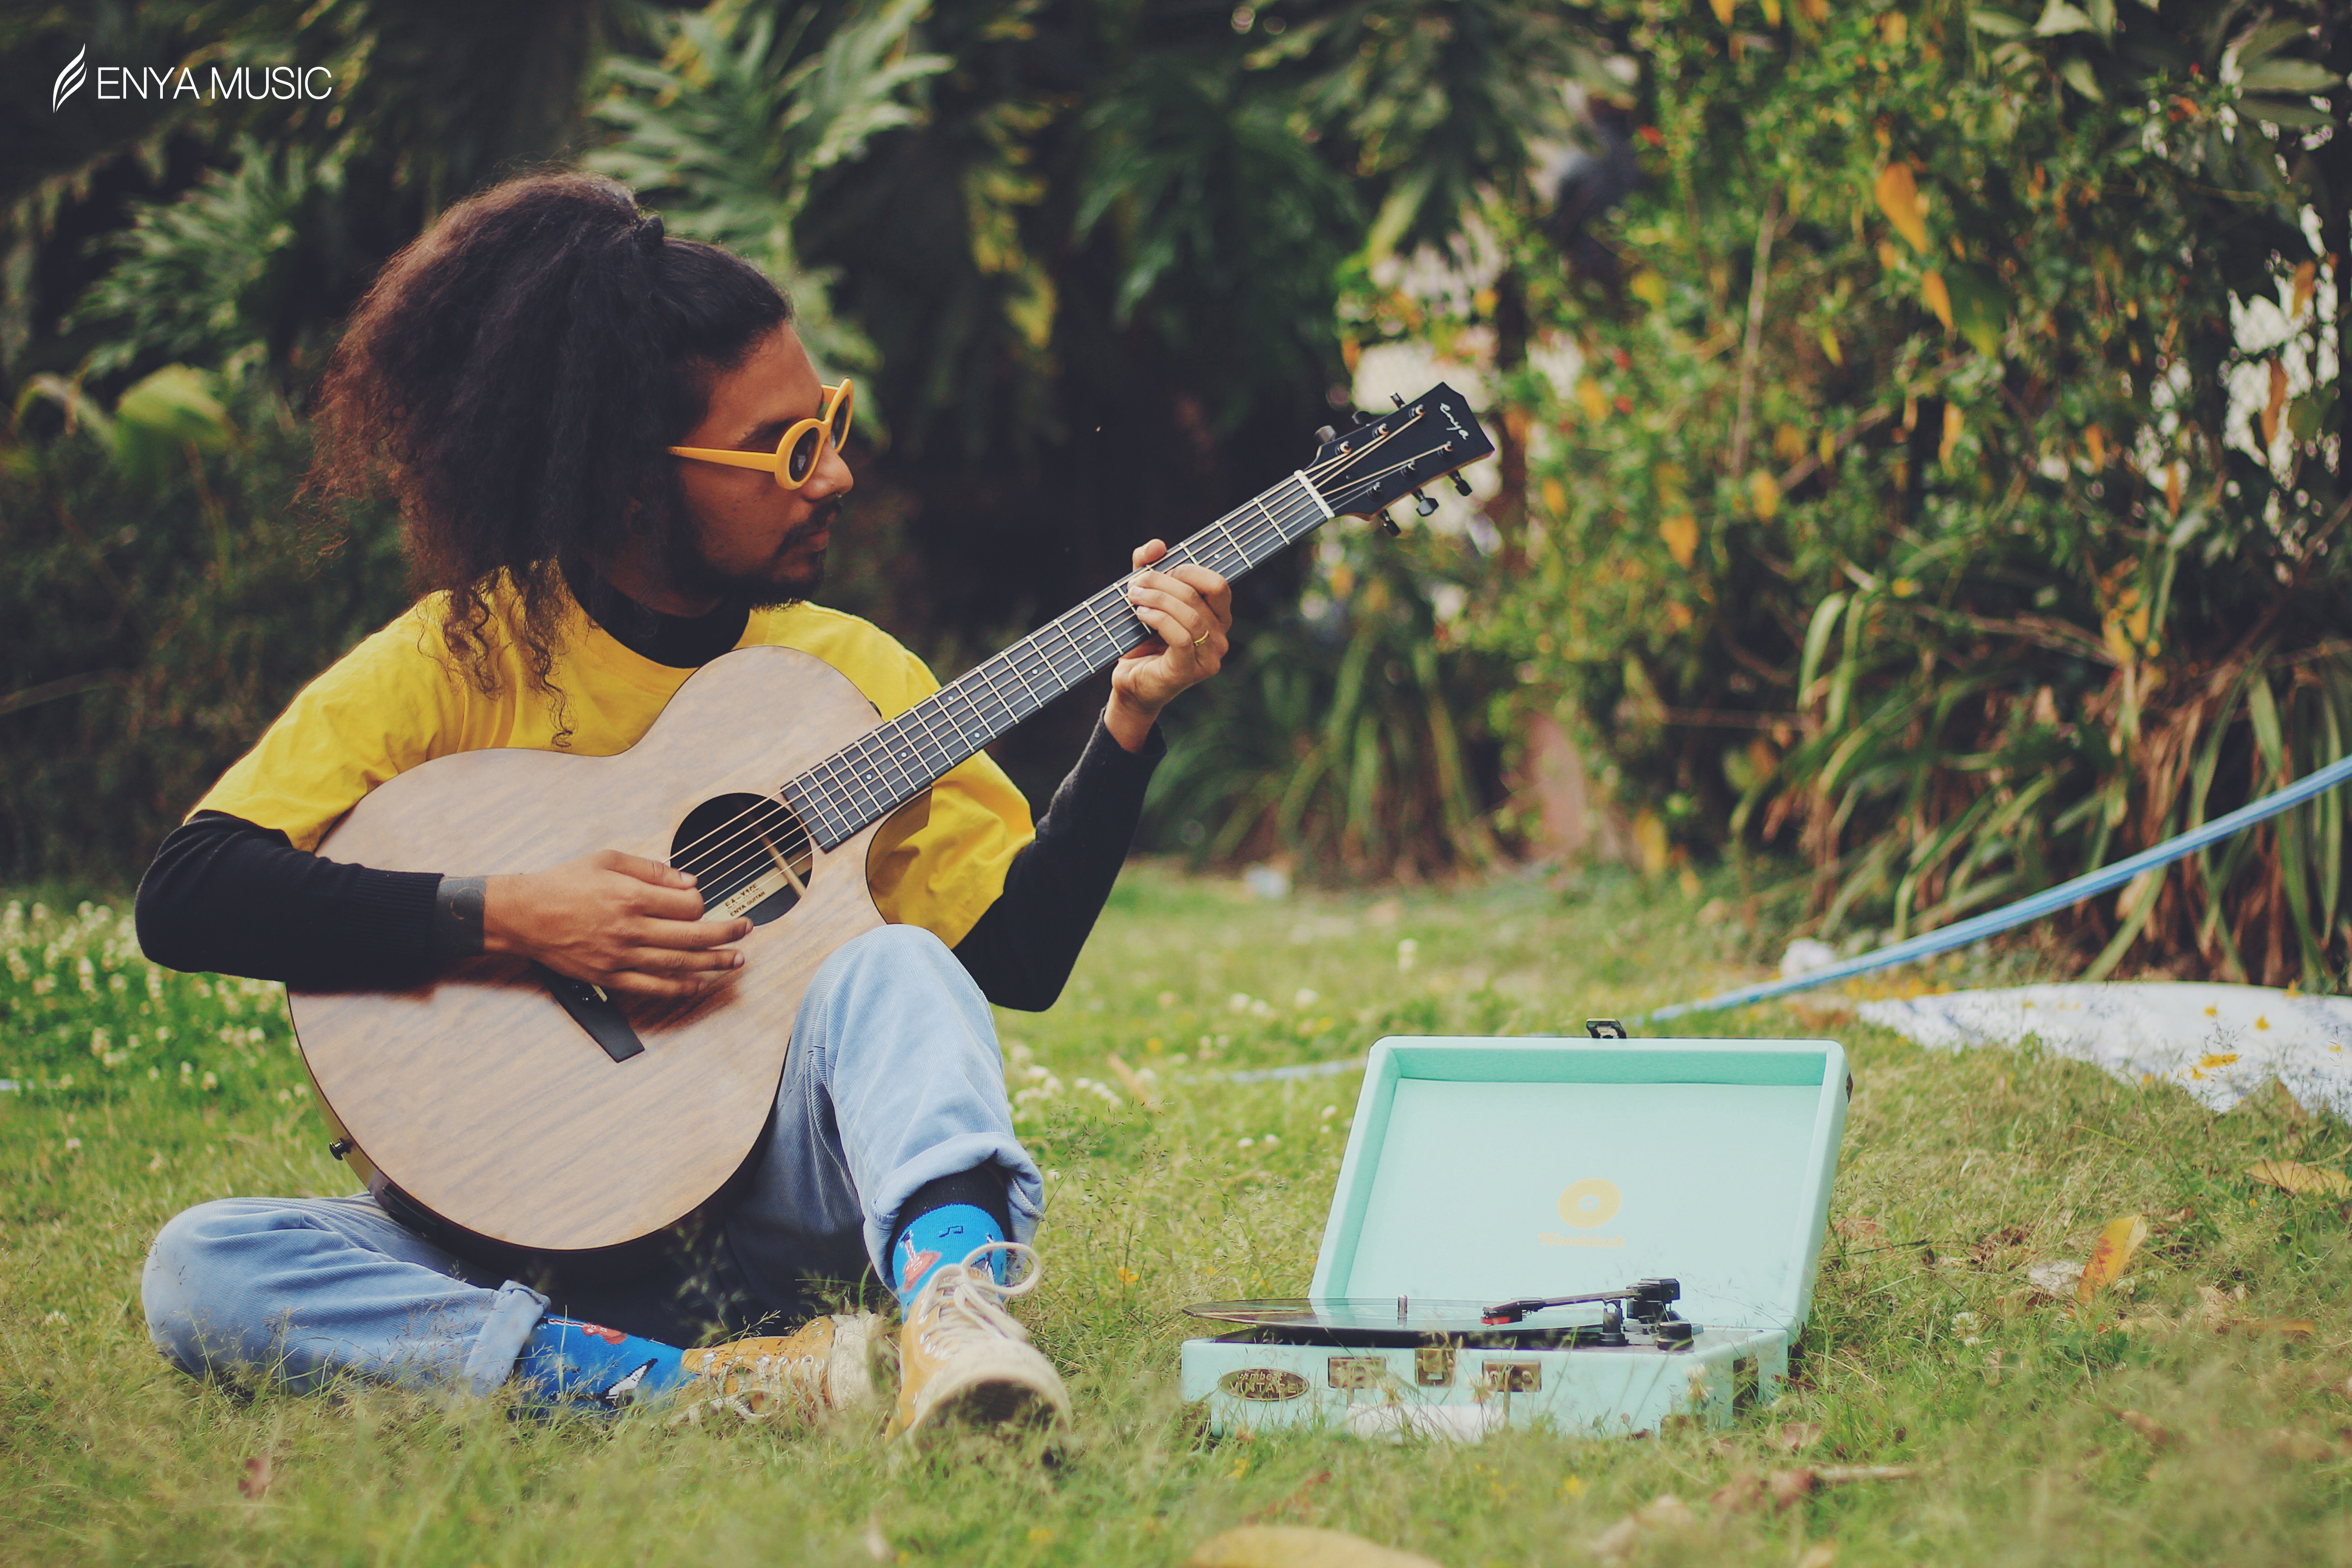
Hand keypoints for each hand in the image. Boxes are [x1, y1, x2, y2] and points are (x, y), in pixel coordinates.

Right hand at [482, 850, 748, 998]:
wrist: (524, 915)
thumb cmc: (564, 883)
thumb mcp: (607, 860)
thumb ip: (652, 870)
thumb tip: (688, 880)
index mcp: (631, 896)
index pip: (686, 905)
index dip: (700, 903)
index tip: (699, 901)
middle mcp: (629, 929)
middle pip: (691, 936)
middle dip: (725, 934)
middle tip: (745, 931)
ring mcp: (620, 956)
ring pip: (678, 963)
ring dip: (713, 963)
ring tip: (736, 960)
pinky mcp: (609, 976)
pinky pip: (652, 986)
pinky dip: (679, 987)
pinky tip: (698, 984)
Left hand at [1107, 539, 1233, 750]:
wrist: (1131, 684)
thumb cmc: (1142, 641)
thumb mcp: (1144, 599)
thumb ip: (1149, 569)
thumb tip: (1157, 545)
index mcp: (1217, 619)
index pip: (1217, 585)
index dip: (1189, 570)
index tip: (1160, 569)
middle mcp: (1220, 638)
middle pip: (1200, 596)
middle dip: (1164, 582)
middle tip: (1136, 582)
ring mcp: (1208, 658)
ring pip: (1191, 616)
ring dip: (1158, 599)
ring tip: (1133, 596)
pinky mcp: (1189, 671)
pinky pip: (1181, 637)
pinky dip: (1159, 619)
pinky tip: (1141, 614)